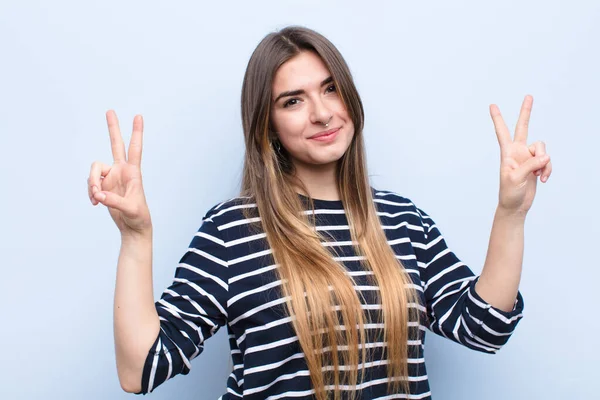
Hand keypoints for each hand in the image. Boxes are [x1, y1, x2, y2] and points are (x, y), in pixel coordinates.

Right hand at [87, 110, 151, 235]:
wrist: (133, 227)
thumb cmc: (138, 217)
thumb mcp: (130, 210)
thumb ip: (115, 201)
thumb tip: (99, 194)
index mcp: (133, 172)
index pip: (135, 148)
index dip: (136, 133)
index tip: (139, 116)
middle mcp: (122, 171)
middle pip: (115, 144)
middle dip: (113, 128)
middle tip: (110, 110)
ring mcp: (111, 177)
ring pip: (94, 170)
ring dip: (91, 183)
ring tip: (97, 198)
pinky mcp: (103, 185)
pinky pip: (91, 183)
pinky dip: (90, 192)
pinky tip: (96, 202)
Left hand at [490, 95, 551, 216]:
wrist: (516, 206)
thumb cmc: (509, 193)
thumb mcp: (516, 178)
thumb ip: (531, 164)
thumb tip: (545, 155)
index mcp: (507, 153)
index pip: (502, 132)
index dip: (498, 119)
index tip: (492, 105)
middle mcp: (518, 151)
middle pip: (523, 127)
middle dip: (526, 112)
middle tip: (529, 96)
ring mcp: (528, 157)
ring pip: (542, 149)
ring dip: (544, 162)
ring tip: (538, 175)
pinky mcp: (537, 164)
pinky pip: (548, 160)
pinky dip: (548, 169)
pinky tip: (543, 179)